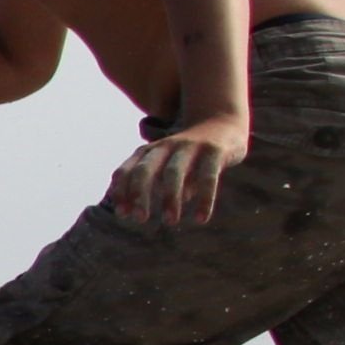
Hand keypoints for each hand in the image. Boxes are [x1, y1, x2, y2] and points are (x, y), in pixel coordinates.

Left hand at [110, 113, 247, 229]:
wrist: (223, 122)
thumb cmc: (187, 154)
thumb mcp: (165, 165)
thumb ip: (151, 186)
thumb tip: (134, 214)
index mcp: (149, 151)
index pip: (127, 170)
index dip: (121, 191)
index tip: (122, 214)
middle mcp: (166, 147)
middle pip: (145, 169)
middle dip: (139, 194)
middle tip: (139, 219)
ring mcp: (190, 147)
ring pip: (174, 172)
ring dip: (170, 198)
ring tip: (170, 222)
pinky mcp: (214, 151)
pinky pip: (207, 177)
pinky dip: (204, 199)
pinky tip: (200, 219)